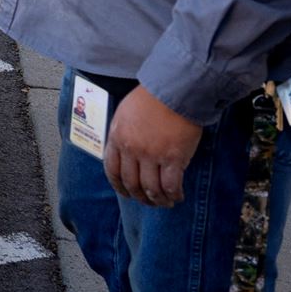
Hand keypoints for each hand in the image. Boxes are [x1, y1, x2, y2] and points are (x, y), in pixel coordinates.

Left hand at [104, 86, 203, 207]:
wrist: (174, 89)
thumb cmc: (151, 97)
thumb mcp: (125, 113)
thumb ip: (122, 134)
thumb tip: (124, 152)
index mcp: (117, 137)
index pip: (112, 170)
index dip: (119, 186)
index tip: (126, 193)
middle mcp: (132, 149)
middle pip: (132, 183)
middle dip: (139, 197)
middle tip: (148, 201)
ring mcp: (152, 155)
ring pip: (151, 189)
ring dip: (158, 200)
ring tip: (165, 202)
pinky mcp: (173, 158)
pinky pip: (171, 185)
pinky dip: (174, 195)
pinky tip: (178, 196)